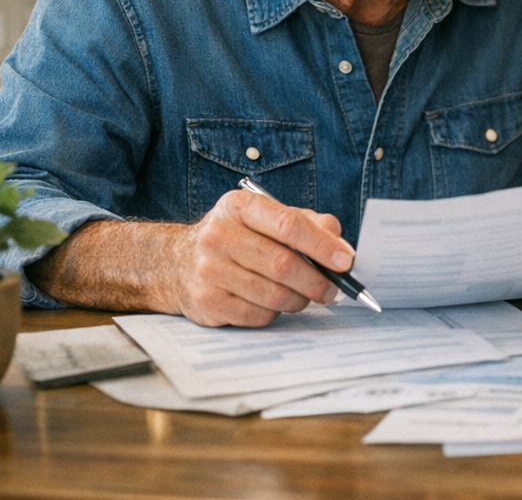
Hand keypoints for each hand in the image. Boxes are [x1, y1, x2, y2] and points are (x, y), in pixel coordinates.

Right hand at [161, 191, 352, 326]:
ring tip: (305, 296)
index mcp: (239, 207)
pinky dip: (276, 313)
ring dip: (300, 300)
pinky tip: (274, 302)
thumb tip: (341, 246)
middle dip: (317, 281)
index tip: (345, 260)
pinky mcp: (207, 301)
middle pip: (284, 264)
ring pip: (274, 294)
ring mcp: (209, 270)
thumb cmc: (237, 238)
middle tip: (333, 288)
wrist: (176, 262)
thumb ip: (308, 224)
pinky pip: (258, 315)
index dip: (322, 245)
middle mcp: (219, 235)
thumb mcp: (267, 218)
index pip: (288, 224)